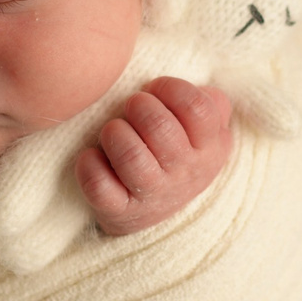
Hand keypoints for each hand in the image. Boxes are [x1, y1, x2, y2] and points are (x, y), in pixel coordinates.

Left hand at [77, 78, 234, 235]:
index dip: (171, 88)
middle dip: (137, 105)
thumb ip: (211, 103)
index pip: (197, 108)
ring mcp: (152, 194)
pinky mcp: (120, 211)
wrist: (155, 209)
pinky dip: (89, 165)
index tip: (155, 90)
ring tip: (113, 131)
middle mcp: (184, 173)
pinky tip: (93, 156)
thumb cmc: (177, 153)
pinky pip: (99, 186)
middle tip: (131, 108)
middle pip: (160, 127)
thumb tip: (203, 90)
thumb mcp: (206, 131)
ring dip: (114, 132)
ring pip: (131, 156)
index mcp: (209, 148)